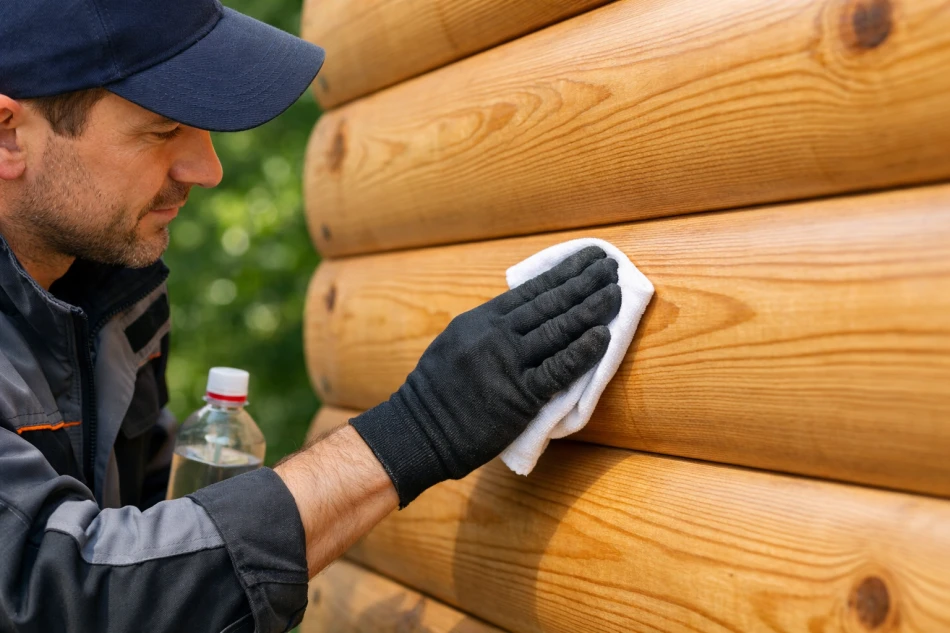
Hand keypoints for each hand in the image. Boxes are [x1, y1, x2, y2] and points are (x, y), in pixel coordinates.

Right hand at [350, 245, 621, 506]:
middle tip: (610, 266)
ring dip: (591, 309)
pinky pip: (558, 369)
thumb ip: (491, 327)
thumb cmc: (438, 391)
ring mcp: (507, 364)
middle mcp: (495, 335)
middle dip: (584, 282)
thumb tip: (528, 312)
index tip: (589, 258)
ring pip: (557, 329)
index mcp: (481, 319)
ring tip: (615, 293)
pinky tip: (603, 336)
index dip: (565, 272)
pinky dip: (582, 351)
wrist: (420, 432)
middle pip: (550, 303)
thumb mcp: (457, 343)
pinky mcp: (518, 397)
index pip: (532, 289)